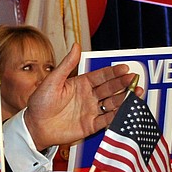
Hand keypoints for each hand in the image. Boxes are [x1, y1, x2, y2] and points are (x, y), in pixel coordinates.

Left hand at [24, 43, 141, 150]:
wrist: (34, 126)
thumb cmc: (40, 102)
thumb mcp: (53, 80)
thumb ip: (67, 65)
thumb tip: (76, 46)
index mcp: (80, 84)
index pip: (101, 76)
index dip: (113, 72)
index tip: (125, 68)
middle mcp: (88, 96)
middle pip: (109, 89)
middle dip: (122, 83)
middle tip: (134, 78)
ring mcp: (90, 111)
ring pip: (112, 104)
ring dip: (125, 99)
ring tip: (137, 92)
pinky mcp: (90, 126)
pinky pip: (107, 120)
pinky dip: (117, 116)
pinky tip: (127, 110)